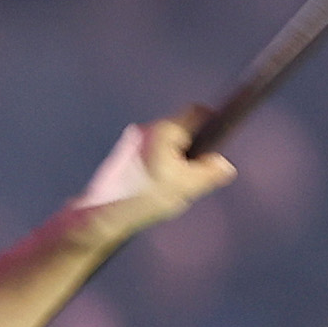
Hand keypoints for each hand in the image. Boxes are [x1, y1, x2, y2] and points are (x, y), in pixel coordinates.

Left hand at [76, 115, 236, 241]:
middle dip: (192, 149)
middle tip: (196, 174)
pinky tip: (155, 190)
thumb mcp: (186, 186)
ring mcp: (131, 141)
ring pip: (164, 145)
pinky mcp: (123, 156)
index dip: (213, 121)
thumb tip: (224, 166)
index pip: (196, 113)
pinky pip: (149, 154)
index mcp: (164, 130)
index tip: (221, 135)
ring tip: (172, 187)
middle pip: (180, 131)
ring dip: (173, 160)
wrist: (103, 214)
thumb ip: (209, 172)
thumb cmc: (144, 197)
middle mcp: (146, 129)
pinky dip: (157, 167)